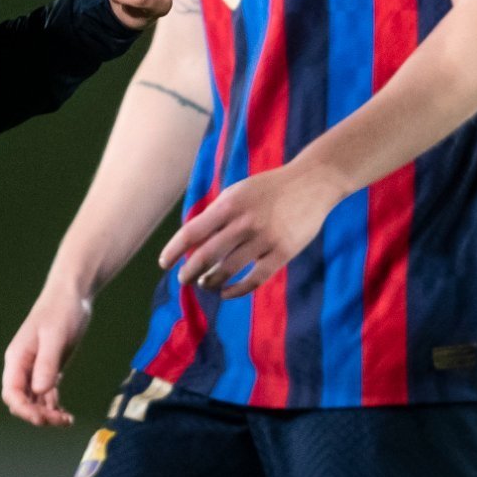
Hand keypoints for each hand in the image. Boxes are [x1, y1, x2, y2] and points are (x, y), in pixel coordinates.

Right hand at [1, 283, 94, 425]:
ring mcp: (34, 369)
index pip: (11, 393)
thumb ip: (47, 363)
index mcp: (17, 358)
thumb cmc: (61, 311)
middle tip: (61, 420)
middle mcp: (22, 367)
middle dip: (38, 415)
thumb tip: (39, 391)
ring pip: (34, 401)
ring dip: (47, 414)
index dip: (24, 410)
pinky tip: (66, 414)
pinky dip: (53, 407)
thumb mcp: (55, 336)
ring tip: (67, 420)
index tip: (42, 419)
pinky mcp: (47, 369)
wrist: (72, 295)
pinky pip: (45, 395)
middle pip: (22, 401)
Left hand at [160, 158, 344, 297]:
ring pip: (228, 270)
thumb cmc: (270, 189)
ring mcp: (265, 238)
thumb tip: (192, 239)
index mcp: (230, 204)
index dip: (174, 250)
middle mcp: (245, 221)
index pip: (193, 232)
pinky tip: (226, 293)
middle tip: (183, 279)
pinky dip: (236, 290)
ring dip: (211, 281)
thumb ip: (218, 212)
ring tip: (205, 284)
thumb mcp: (240, 191)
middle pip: (207, 255)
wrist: (313, 183)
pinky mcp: (283, 252)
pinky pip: (254, 279)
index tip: (163, 263)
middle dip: (189, 272)